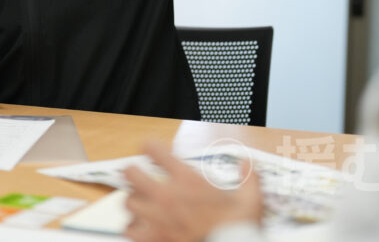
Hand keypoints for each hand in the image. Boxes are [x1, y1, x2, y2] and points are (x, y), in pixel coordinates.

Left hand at [124, 142, 262, 241]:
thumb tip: (247, 163)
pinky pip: (130, 231)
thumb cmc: (237, 228)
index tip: (151, 149)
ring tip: (141, 204)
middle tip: (138, 175)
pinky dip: (133, 229)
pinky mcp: (153, 240)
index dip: (151, 146)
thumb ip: (248, 177)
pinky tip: (142, 229)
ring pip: (128, 203)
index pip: (155, 150)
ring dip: (134, 202)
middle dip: (133, 172)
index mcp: (187, 181)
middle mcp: (167, 196)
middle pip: (132, 174)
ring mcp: (157, 220)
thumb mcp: (250, 200)